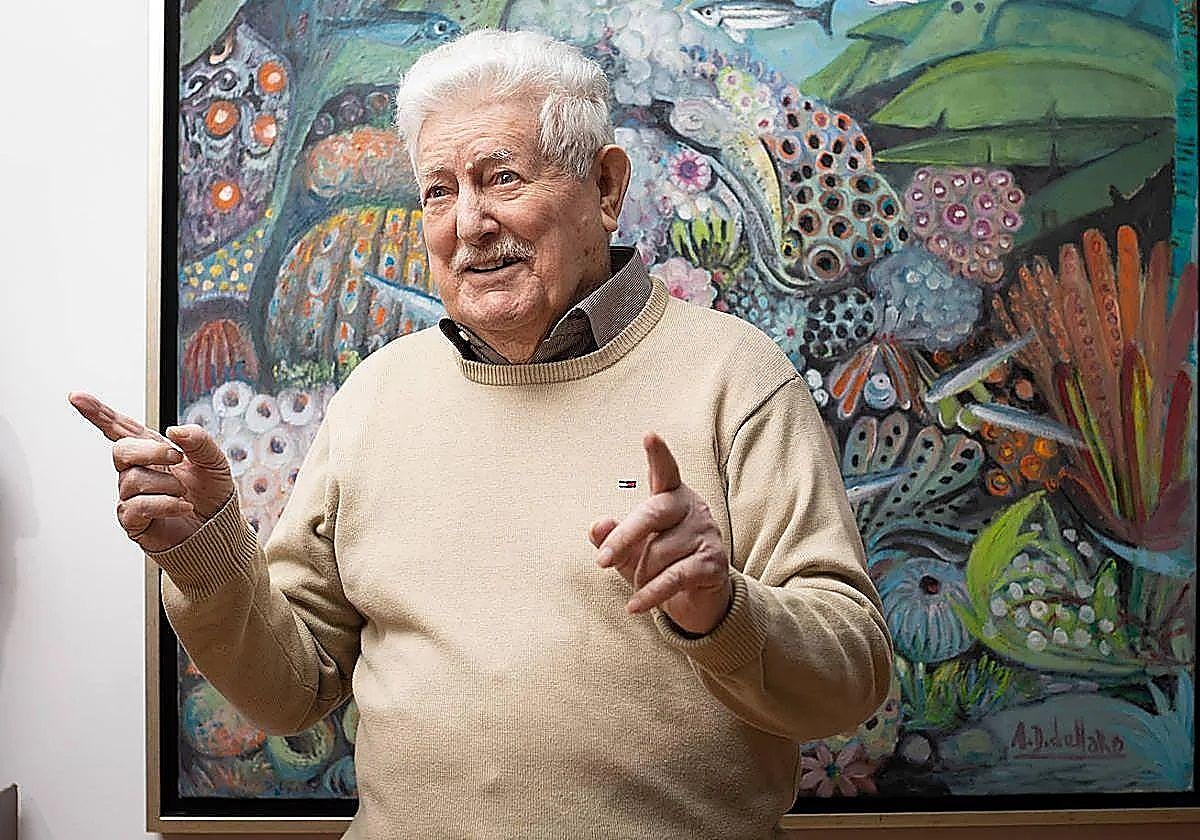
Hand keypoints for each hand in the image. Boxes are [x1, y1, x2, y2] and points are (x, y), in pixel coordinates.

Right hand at [68, 392, 234, 552]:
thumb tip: (174, 430)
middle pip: (121, 451)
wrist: (218, 529)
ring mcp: (132, 496)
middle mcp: (138, 471)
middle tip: (177, 458)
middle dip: (149, 451)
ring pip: (132, 480)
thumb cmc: (211, 494)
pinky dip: (164, 504)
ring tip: (184, 493)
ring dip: (166, 485)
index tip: (76, 396)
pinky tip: (182, 506)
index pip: (120, 428)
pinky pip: (136, 507)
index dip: (98, 413)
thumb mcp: (215, 461)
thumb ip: (199, 440)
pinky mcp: (133, 521)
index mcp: (153, 451)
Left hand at [590, 432, 732, 635]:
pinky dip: (650, 594)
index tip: (649, 436)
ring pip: (659, 554)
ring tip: (640, 585)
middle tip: (602, 561)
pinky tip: (634, 606)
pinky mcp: (714, 563)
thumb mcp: (631, 551)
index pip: (665, 472)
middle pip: (653, 513)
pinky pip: (673, 578)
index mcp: (671, 497)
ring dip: (641, 575)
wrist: (698, 599)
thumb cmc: (660, 563)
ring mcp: (706, 534)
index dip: (658, 455)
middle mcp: (692, 508)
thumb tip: (596, 527)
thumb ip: (613, 538)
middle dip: (625, 537)